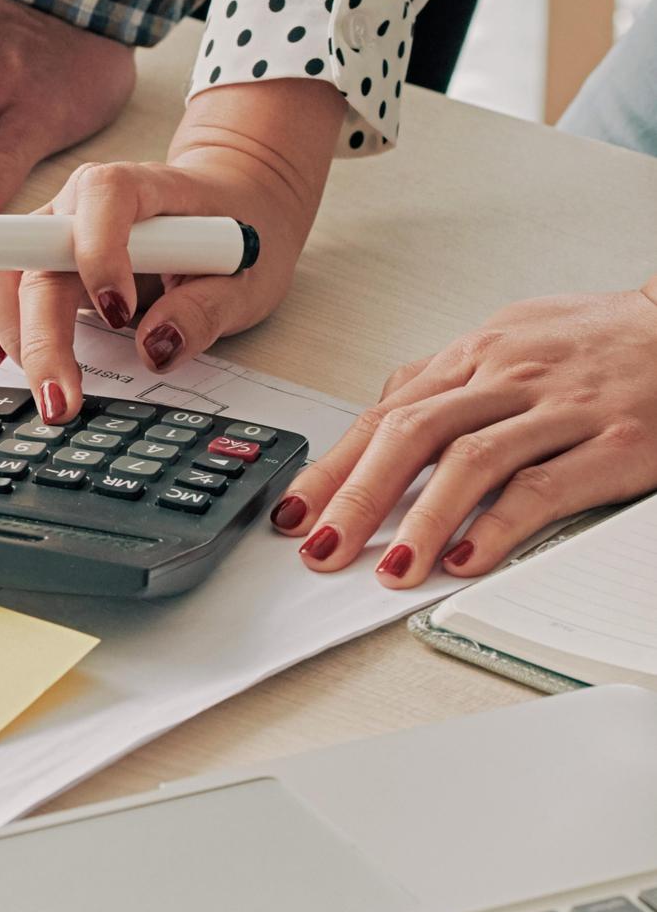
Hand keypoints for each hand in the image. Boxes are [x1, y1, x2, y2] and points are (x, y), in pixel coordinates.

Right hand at [0, 80, 342, 419]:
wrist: (227, 202)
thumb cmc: (236, 231)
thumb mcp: (249, 276)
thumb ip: (206, 310)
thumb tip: (155, 348)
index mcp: (136, 187)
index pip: (101, 201)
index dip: (99, 254)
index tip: (118, 315)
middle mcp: (75, 203)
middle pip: (30, 257)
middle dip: (37, 335)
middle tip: (59, 402)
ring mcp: (45, 230)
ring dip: (1, 331)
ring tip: (38, 384)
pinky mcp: (31, 258)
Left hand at [269, 285, 656, 584]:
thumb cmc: (597, 342)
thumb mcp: (509, 342)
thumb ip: (445, 382)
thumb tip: (380, 417)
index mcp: (474, 356)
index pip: (385, 415)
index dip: (334, 468)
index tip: (295, 513)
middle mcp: (508, 377)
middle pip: (413, 435)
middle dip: (358, 498)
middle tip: (322, 550)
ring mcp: (561, 409)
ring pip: (472, 461)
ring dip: (421, 520)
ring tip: (390, 569)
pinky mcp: (615, 443)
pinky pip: (545, 486)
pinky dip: (500, 525)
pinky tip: (467, 558)